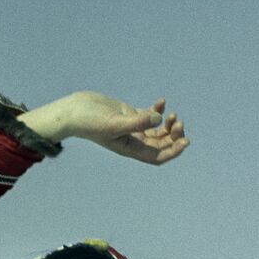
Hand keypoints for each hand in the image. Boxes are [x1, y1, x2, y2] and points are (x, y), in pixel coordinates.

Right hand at [17, 91, 188, 164]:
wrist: (74, 111)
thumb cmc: (90, 121)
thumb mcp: (114, 122)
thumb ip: (137, 122)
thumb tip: (159, 118)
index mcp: (130, 149)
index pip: (157, 157)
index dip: (173, 152)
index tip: (185, 141)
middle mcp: (132, 141)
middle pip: (160, 145)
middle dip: (173, 136)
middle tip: (178, 122)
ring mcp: (131, 128)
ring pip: (157, 131)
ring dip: (168, 125)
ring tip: (172, 114)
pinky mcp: (128, 115)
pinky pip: (149, 115)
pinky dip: (158, 110)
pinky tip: (161, 101)